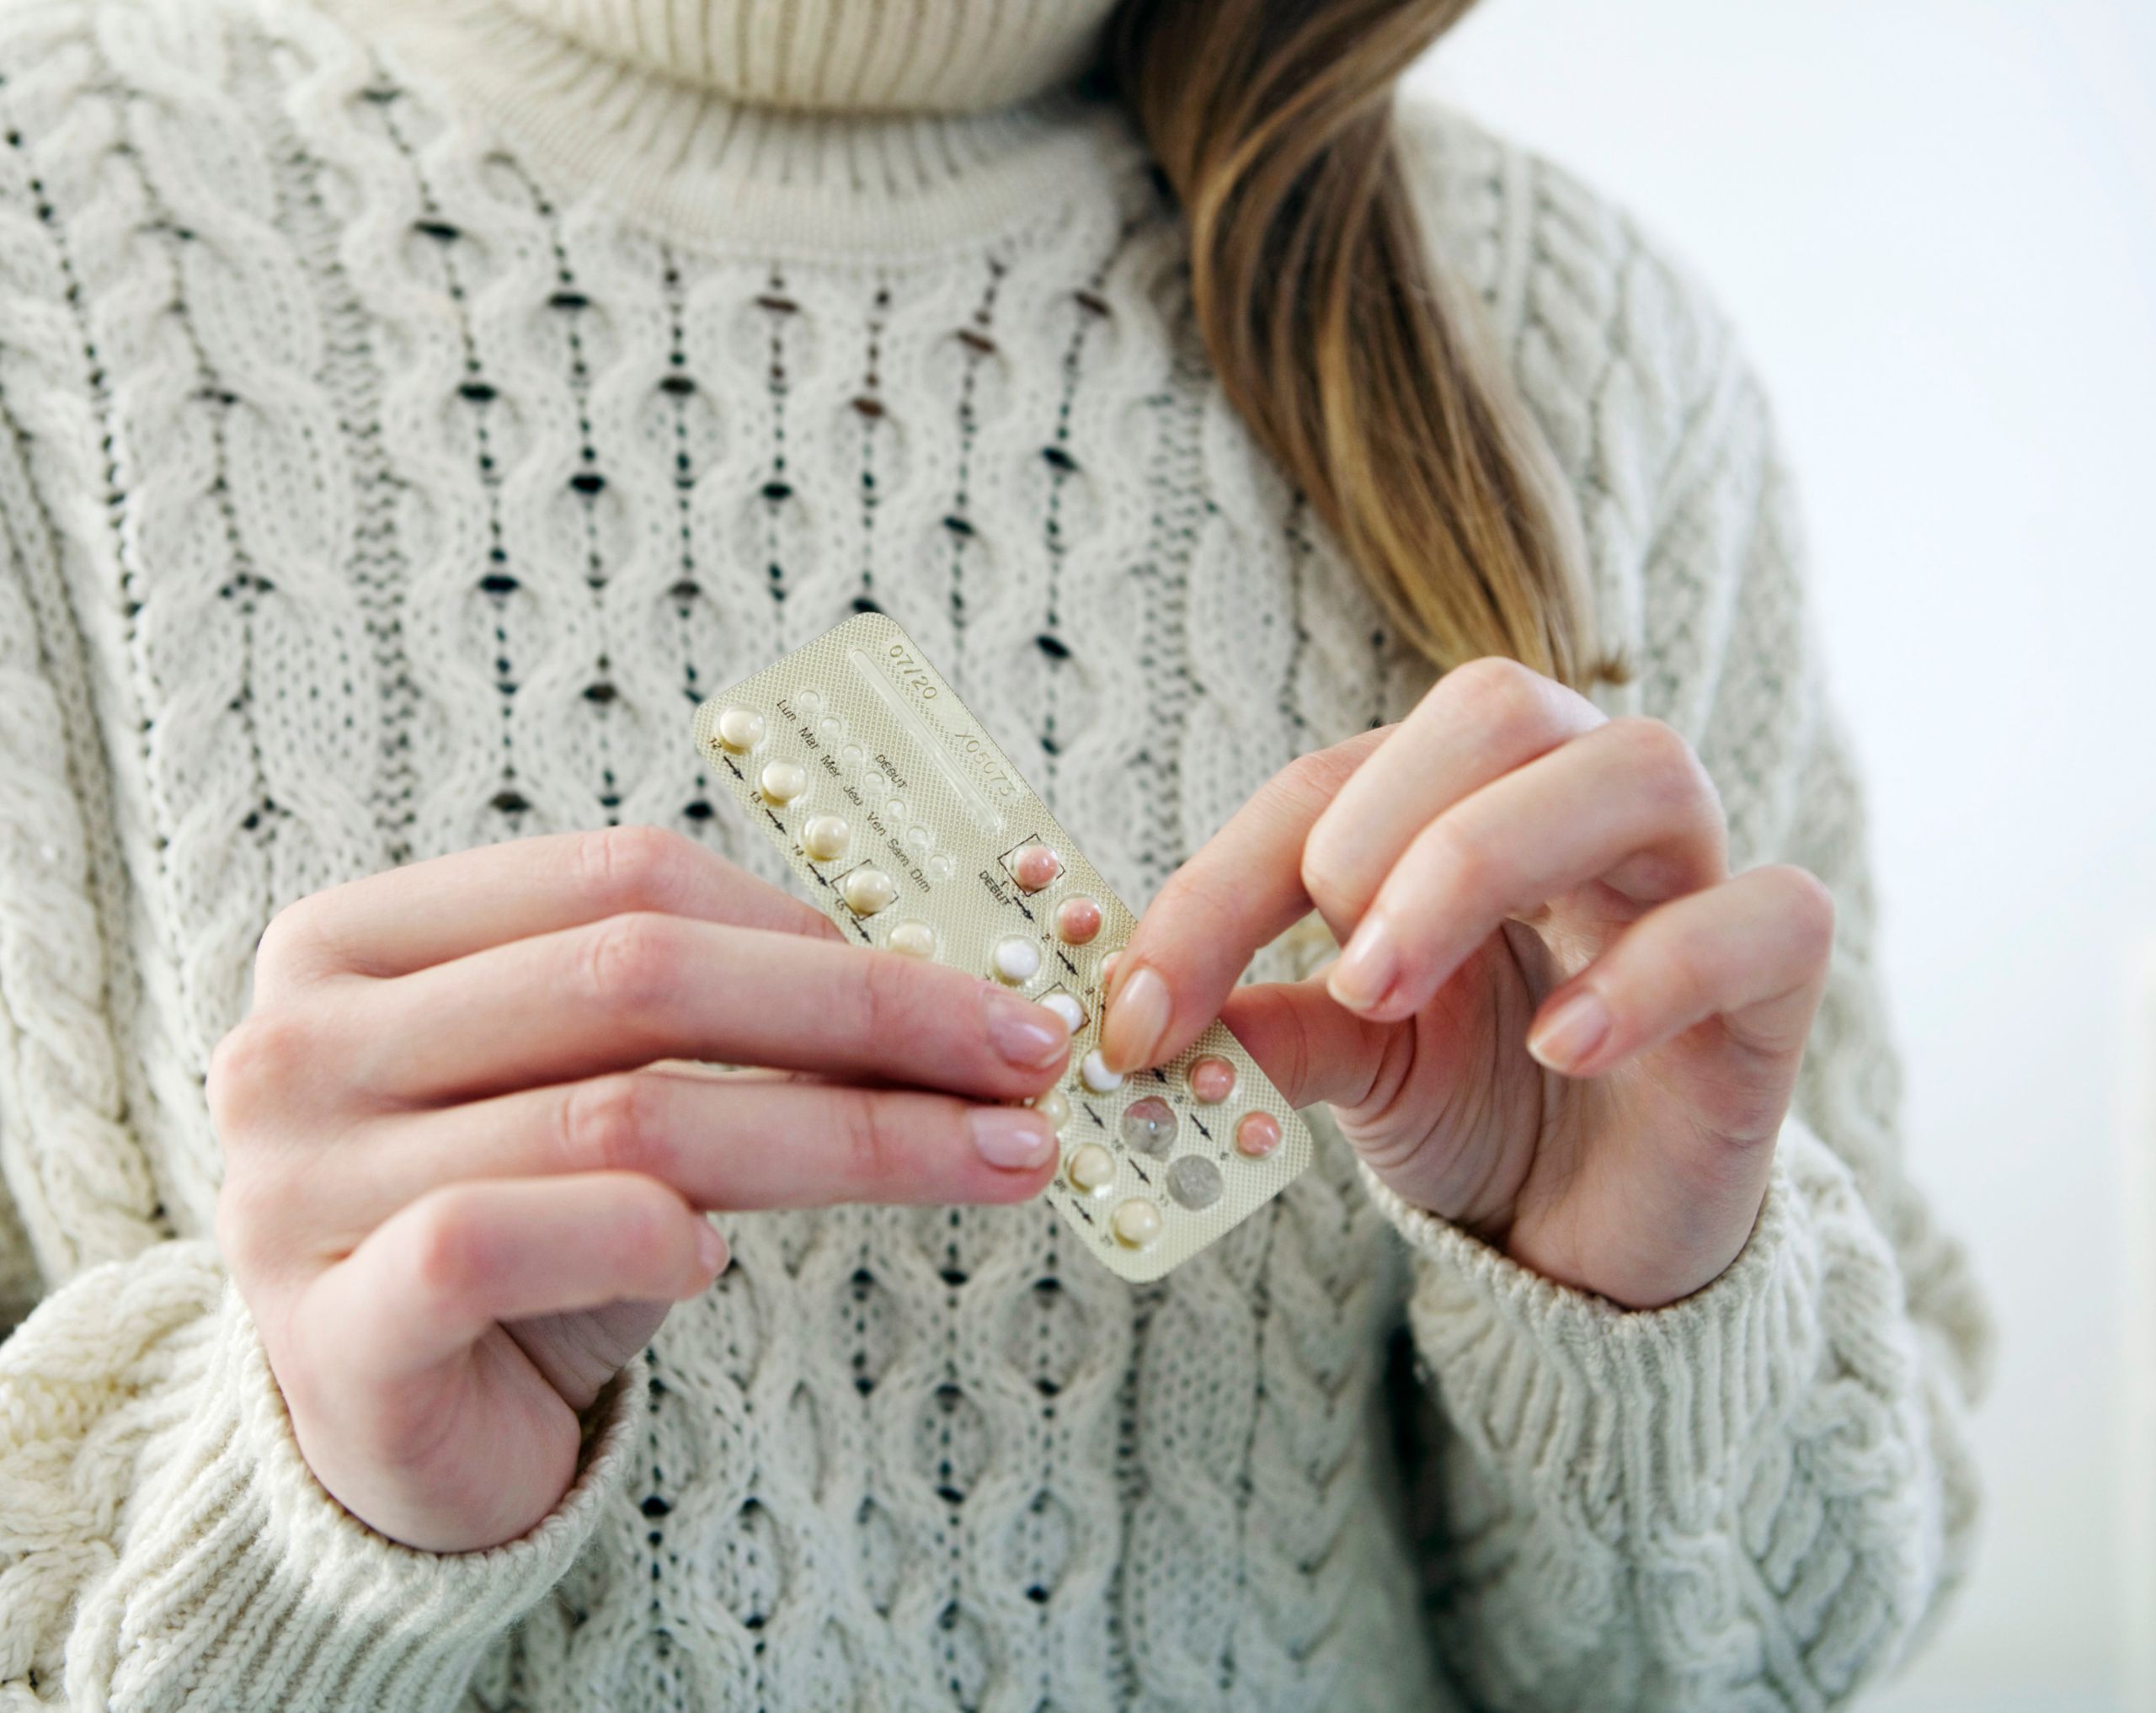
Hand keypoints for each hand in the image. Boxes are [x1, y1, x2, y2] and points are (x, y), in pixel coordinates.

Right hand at [210, 826, 1071, 1551]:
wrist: (394, 1434)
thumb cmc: (525, 1235)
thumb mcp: (606, 1099)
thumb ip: (713, 1028)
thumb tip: (943, 993)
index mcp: (363, 941)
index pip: (621, 880)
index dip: (816, 926)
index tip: (976, 988)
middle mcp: (302, 1043)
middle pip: (634, 981)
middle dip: (865, 1017)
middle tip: (1023, 1058)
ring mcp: (293, 1183)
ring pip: (620, 1116)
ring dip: (840, 1136)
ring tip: (989, 1157)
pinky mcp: (328, 1329)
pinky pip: (500, 1240)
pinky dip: (637, 1237)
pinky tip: (716, 1261)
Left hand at [1097, 659, 1833, 1308]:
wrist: (1596, 1231)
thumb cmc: (1481, 1106)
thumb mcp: (1354, 1063)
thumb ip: (1268, 1026)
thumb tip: (1140, 1019)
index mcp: (1459, 802)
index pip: (1331, 781)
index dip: (1220, 887)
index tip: (1139, 1016)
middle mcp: (1579, 804)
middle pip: (1499, 704)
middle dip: (1384, 822)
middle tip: (1331, 968)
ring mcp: (1691, 879)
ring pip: (1638, 767)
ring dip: (1488, 859)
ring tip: (1393, 990)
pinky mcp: (1776, 985)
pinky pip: (1768, 916)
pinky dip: (1657, 971)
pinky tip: (1564, 1049)